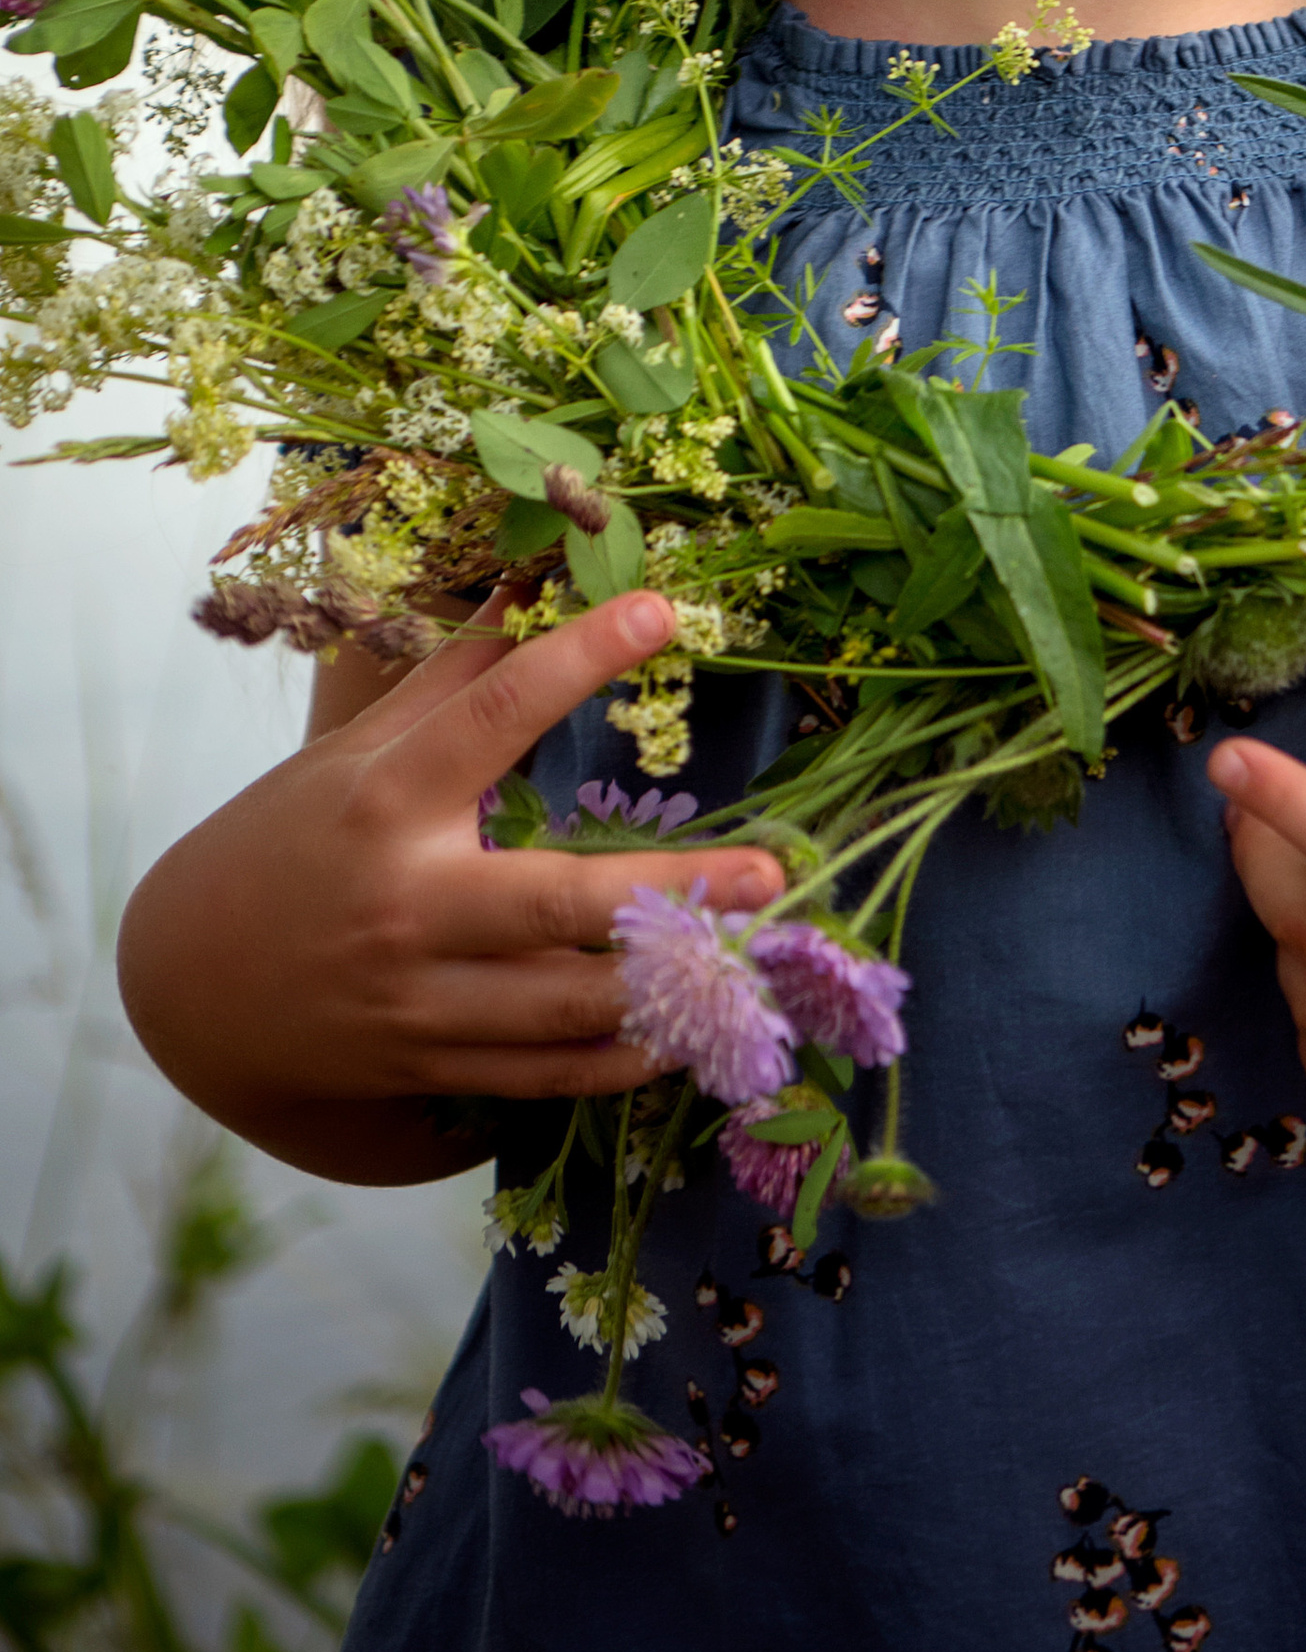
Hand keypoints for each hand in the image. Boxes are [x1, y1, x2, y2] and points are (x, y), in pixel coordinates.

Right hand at [117, 594, 784, 1184]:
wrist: (191, 987)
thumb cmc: (289, 840)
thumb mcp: (355, 751)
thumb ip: (453, 675)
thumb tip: (533, 575)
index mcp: (387, 801)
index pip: (494, 713)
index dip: (580, 657)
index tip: (663, 611)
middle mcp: (407, 903)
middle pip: (556, 902)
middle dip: (673, 891)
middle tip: (769, 872)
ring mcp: (420, 999)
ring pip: (567, 1007)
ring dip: (674, 987)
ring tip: (762, 950)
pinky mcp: (432, 1068)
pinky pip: (549, 1076)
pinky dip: (626, 1058)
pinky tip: (694, 1027)